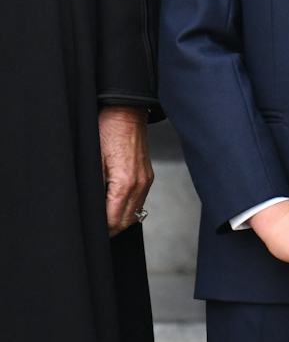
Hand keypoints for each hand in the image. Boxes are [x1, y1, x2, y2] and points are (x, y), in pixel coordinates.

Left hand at [99, 107, 152, 236]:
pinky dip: (127, 209)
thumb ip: (94, 186)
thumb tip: (90, 206)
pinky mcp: (147, 176)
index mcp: (125, 183)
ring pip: (134, 214)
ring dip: (119, 220)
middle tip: (94, 230)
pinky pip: (139, 201)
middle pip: (125, 221)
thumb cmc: (107, 129)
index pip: (113, 219)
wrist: (126, 111)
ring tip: (103, 221)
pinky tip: (114, 206)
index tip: (89, 230)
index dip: (100, 228)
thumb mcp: (92, 159)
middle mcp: (139, 185)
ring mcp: (145, 181)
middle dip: (110, 229)